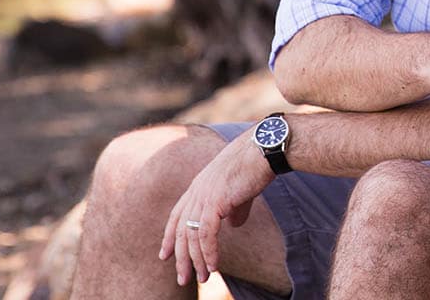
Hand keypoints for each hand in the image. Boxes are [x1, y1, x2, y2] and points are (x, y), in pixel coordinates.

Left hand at [159, 129, 273, 285]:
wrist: (263, 150)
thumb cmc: (255, 166)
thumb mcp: (240, 191)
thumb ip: (234, 208)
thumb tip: (234, 225)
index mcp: (199, 186)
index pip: (177, 215)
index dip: (170, 237)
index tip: (165, 255)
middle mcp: (196, 191)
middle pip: (181, 230)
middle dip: (181, 257)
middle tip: (182, 278)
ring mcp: (204, 196)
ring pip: (193, 236)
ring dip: (197, 260)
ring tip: (203, 278)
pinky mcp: (215, 201)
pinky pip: (207, 234)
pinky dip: (208, 253)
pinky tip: (213, 266)